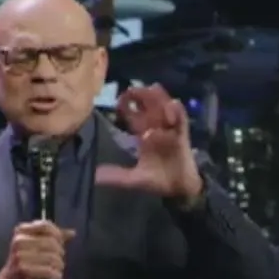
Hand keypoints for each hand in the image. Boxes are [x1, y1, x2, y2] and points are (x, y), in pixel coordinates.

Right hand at [0, 221, 76, 278]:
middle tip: (59, 262)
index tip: (60, 244)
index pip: (46, 226)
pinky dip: (55, 275)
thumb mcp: (37, 246)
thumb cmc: (26, 262)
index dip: (58, 235)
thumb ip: (53, 238)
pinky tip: (55, 277)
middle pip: (51, 242)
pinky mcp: (23, 270)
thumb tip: (72, 232)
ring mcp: (19, 255)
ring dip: (59, 266)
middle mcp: (18, 241)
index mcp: (21, 231)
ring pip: (52, 257)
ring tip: (57, 270)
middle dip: (60, 253)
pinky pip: (48, 270)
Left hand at [96, 84, 202, 201]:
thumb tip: (95, 175)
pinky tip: (171, 105)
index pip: (134, 115)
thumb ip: (116, 176)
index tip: (120, 100)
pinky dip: (177, 112)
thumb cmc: (158, 181)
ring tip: (151, 89)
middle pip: (149, 106)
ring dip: (159, 99)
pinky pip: (181, 120)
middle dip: (142, 96)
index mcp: (143, 135)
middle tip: (132, 89)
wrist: (178, 190)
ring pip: (165, 108)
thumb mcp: (133, 179)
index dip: (127, 106)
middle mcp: (156, 129)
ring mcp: (170, 131)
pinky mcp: (182, 135)